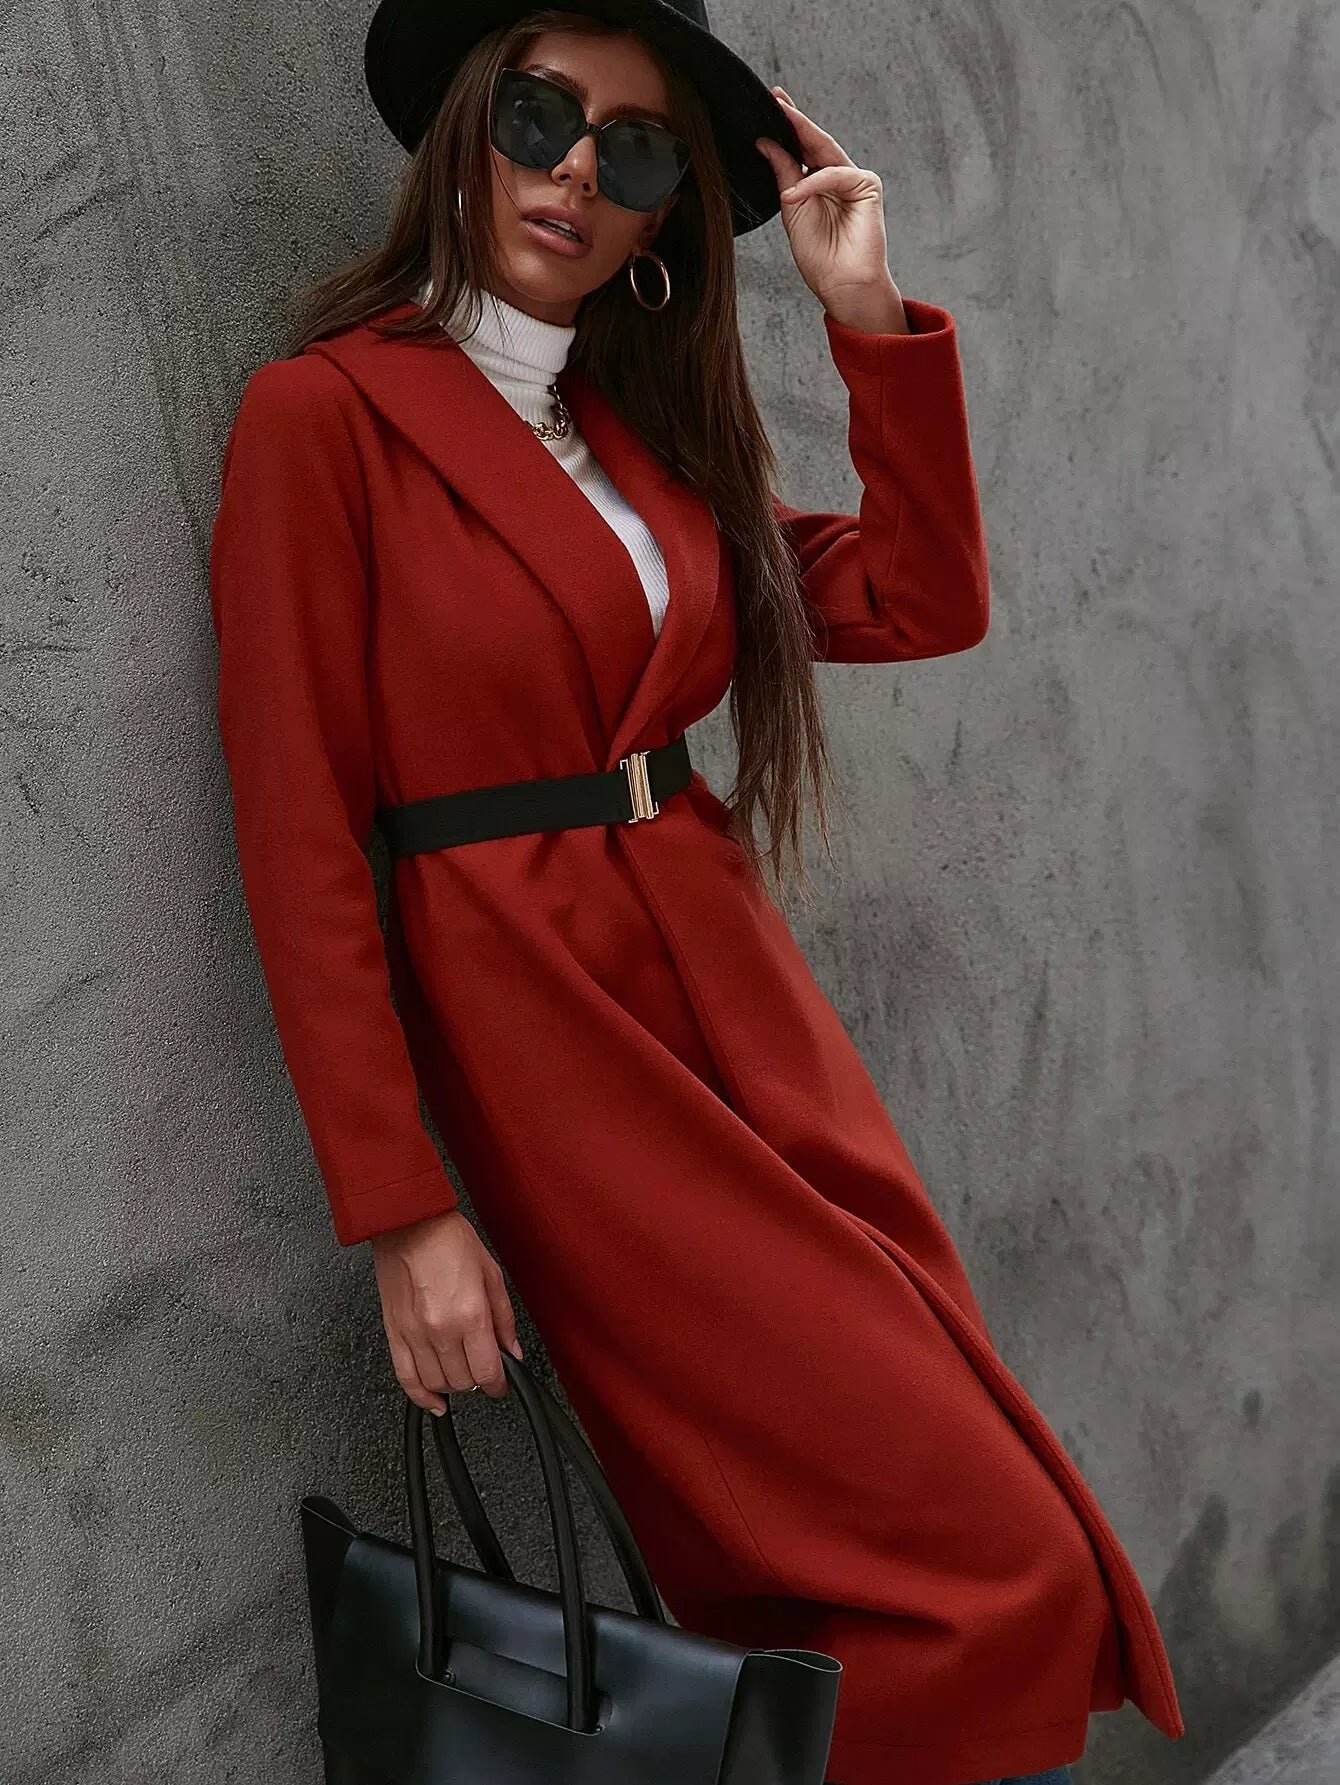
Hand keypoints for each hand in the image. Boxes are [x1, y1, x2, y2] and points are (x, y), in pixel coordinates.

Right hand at [371, 1208, 522, 1411]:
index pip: (487, 1372)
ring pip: (437, 1383)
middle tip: (483, 1367)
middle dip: (478, 1380)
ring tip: (461, 1371)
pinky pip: (406, 1377)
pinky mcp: (394, 1333)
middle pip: (463, 1381)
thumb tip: (512, 1350)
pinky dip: (420, 1396)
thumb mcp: (491, 1274)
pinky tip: (433, 1401)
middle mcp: (441, 1331)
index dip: (500, 1385)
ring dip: (454, 1384)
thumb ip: (504, 1319)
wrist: (409, 1223)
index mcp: (470, 1315)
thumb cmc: (449, 1240)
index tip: (502, 1384)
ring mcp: (414, 1335)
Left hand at [755, 88, 908, 331]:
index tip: (771, 103)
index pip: (802, 149)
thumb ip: (783, 174)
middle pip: (814, 142)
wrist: (842, 285)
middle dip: (795, 120)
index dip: (788, 126)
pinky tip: (795, 194)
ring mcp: (855, 180)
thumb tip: (766, 143)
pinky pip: (835, 174)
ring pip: (825, 151)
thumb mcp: (791, 209)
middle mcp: (838, 178)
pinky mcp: (869, 187)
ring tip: (775, 126)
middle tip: (775, 98)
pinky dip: (814, 183)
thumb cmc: (819, 257)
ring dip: (801, 137)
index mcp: (819, 184)